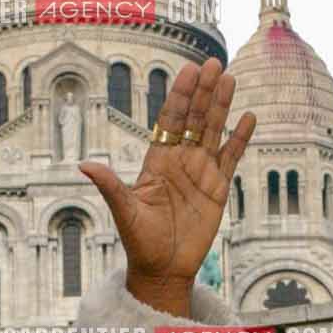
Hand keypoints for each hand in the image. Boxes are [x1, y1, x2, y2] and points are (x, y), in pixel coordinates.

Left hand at [78, 58, 254, 316]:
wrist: (163, 269)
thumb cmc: (140, 242)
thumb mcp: (124, 212)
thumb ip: (110, 186)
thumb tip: (83, 166)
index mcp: (156, 161)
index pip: (170, 121)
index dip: (180, 96)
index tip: (188, 71)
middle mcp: (180, 161)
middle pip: (195, 118)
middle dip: (203, 91)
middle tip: (213, 63)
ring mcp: (201, 172)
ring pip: (214, 131)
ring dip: (222, 106)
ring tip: (230, 79)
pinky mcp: (218, 188)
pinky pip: (231, 157)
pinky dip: (240, 138)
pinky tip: (248, 117)